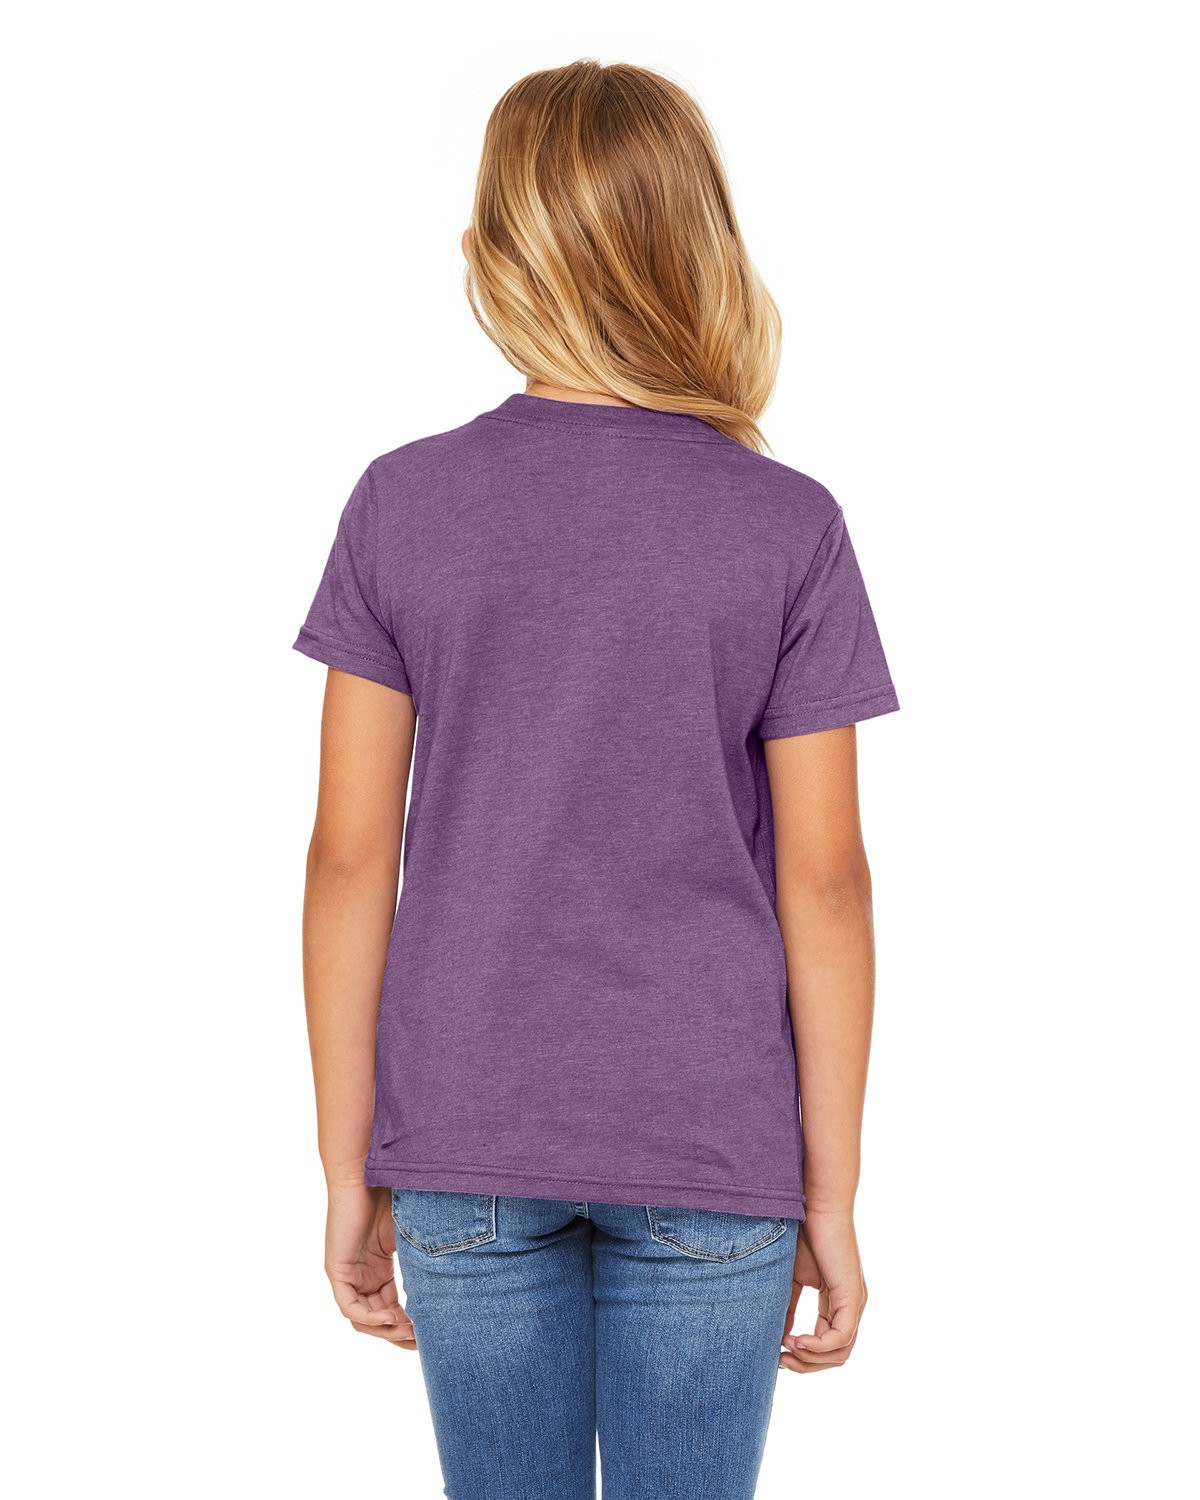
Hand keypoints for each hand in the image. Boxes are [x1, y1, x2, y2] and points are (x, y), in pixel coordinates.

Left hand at [324, 1181, 415, 1349]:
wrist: (368, 1171)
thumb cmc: (393, 1193)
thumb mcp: (412, 1236)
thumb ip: (423, 1258)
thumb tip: (457, 1277)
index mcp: (377, 1270)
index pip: (390, 1308)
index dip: (408, 1324)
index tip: (429, 1333)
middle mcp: (361, 1276)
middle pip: (376, 1320)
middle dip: (399, 1334)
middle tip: (422, 1342)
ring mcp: (348, 1275)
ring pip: (363, 1319)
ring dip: (386, 1330)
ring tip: (409, 1332)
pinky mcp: (337, 1270)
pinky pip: (349, 1306)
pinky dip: (370, 1316)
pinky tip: (392, 1317)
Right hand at [779, 1207, 866, 1372]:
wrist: (815, 1205)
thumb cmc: (803, 1234)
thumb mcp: (791, 1279)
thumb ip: (788, 1307)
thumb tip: (777, 1337)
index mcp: (838, 1303)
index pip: (827, 1346)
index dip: (803, 1357)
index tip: (776, 1354)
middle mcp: (851, 1306)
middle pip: (836, 1356)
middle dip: (806, 1365)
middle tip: (779, 1361)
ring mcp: (855, 1303)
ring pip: (840, 1353)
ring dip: (810, 1358)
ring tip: (786, 1348)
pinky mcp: (852, 1296)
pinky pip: (841, 1337)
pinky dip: (818, 1346)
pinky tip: (795, 1340)